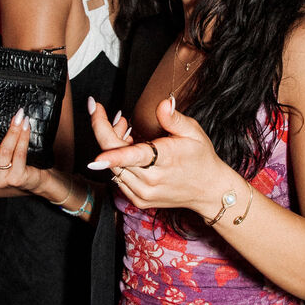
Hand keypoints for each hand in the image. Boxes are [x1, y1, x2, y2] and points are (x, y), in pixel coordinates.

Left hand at [89, 97, 232, 220]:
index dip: (112, 156)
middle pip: (115, 157)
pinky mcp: (139, 200)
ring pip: (113, 168)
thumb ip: (174, 118)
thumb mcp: (193, 132)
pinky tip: (130, 151)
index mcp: (165, 160)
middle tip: (117, 116)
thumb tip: (164, 103)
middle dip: (106, 131)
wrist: (209, 190)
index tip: (96, 157)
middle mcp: (151, 180)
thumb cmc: (201, 158)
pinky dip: (118, 163)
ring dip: (112, 147)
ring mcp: (143, 193)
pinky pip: (118, 178)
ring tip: (128, 132)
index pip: (133, 158)